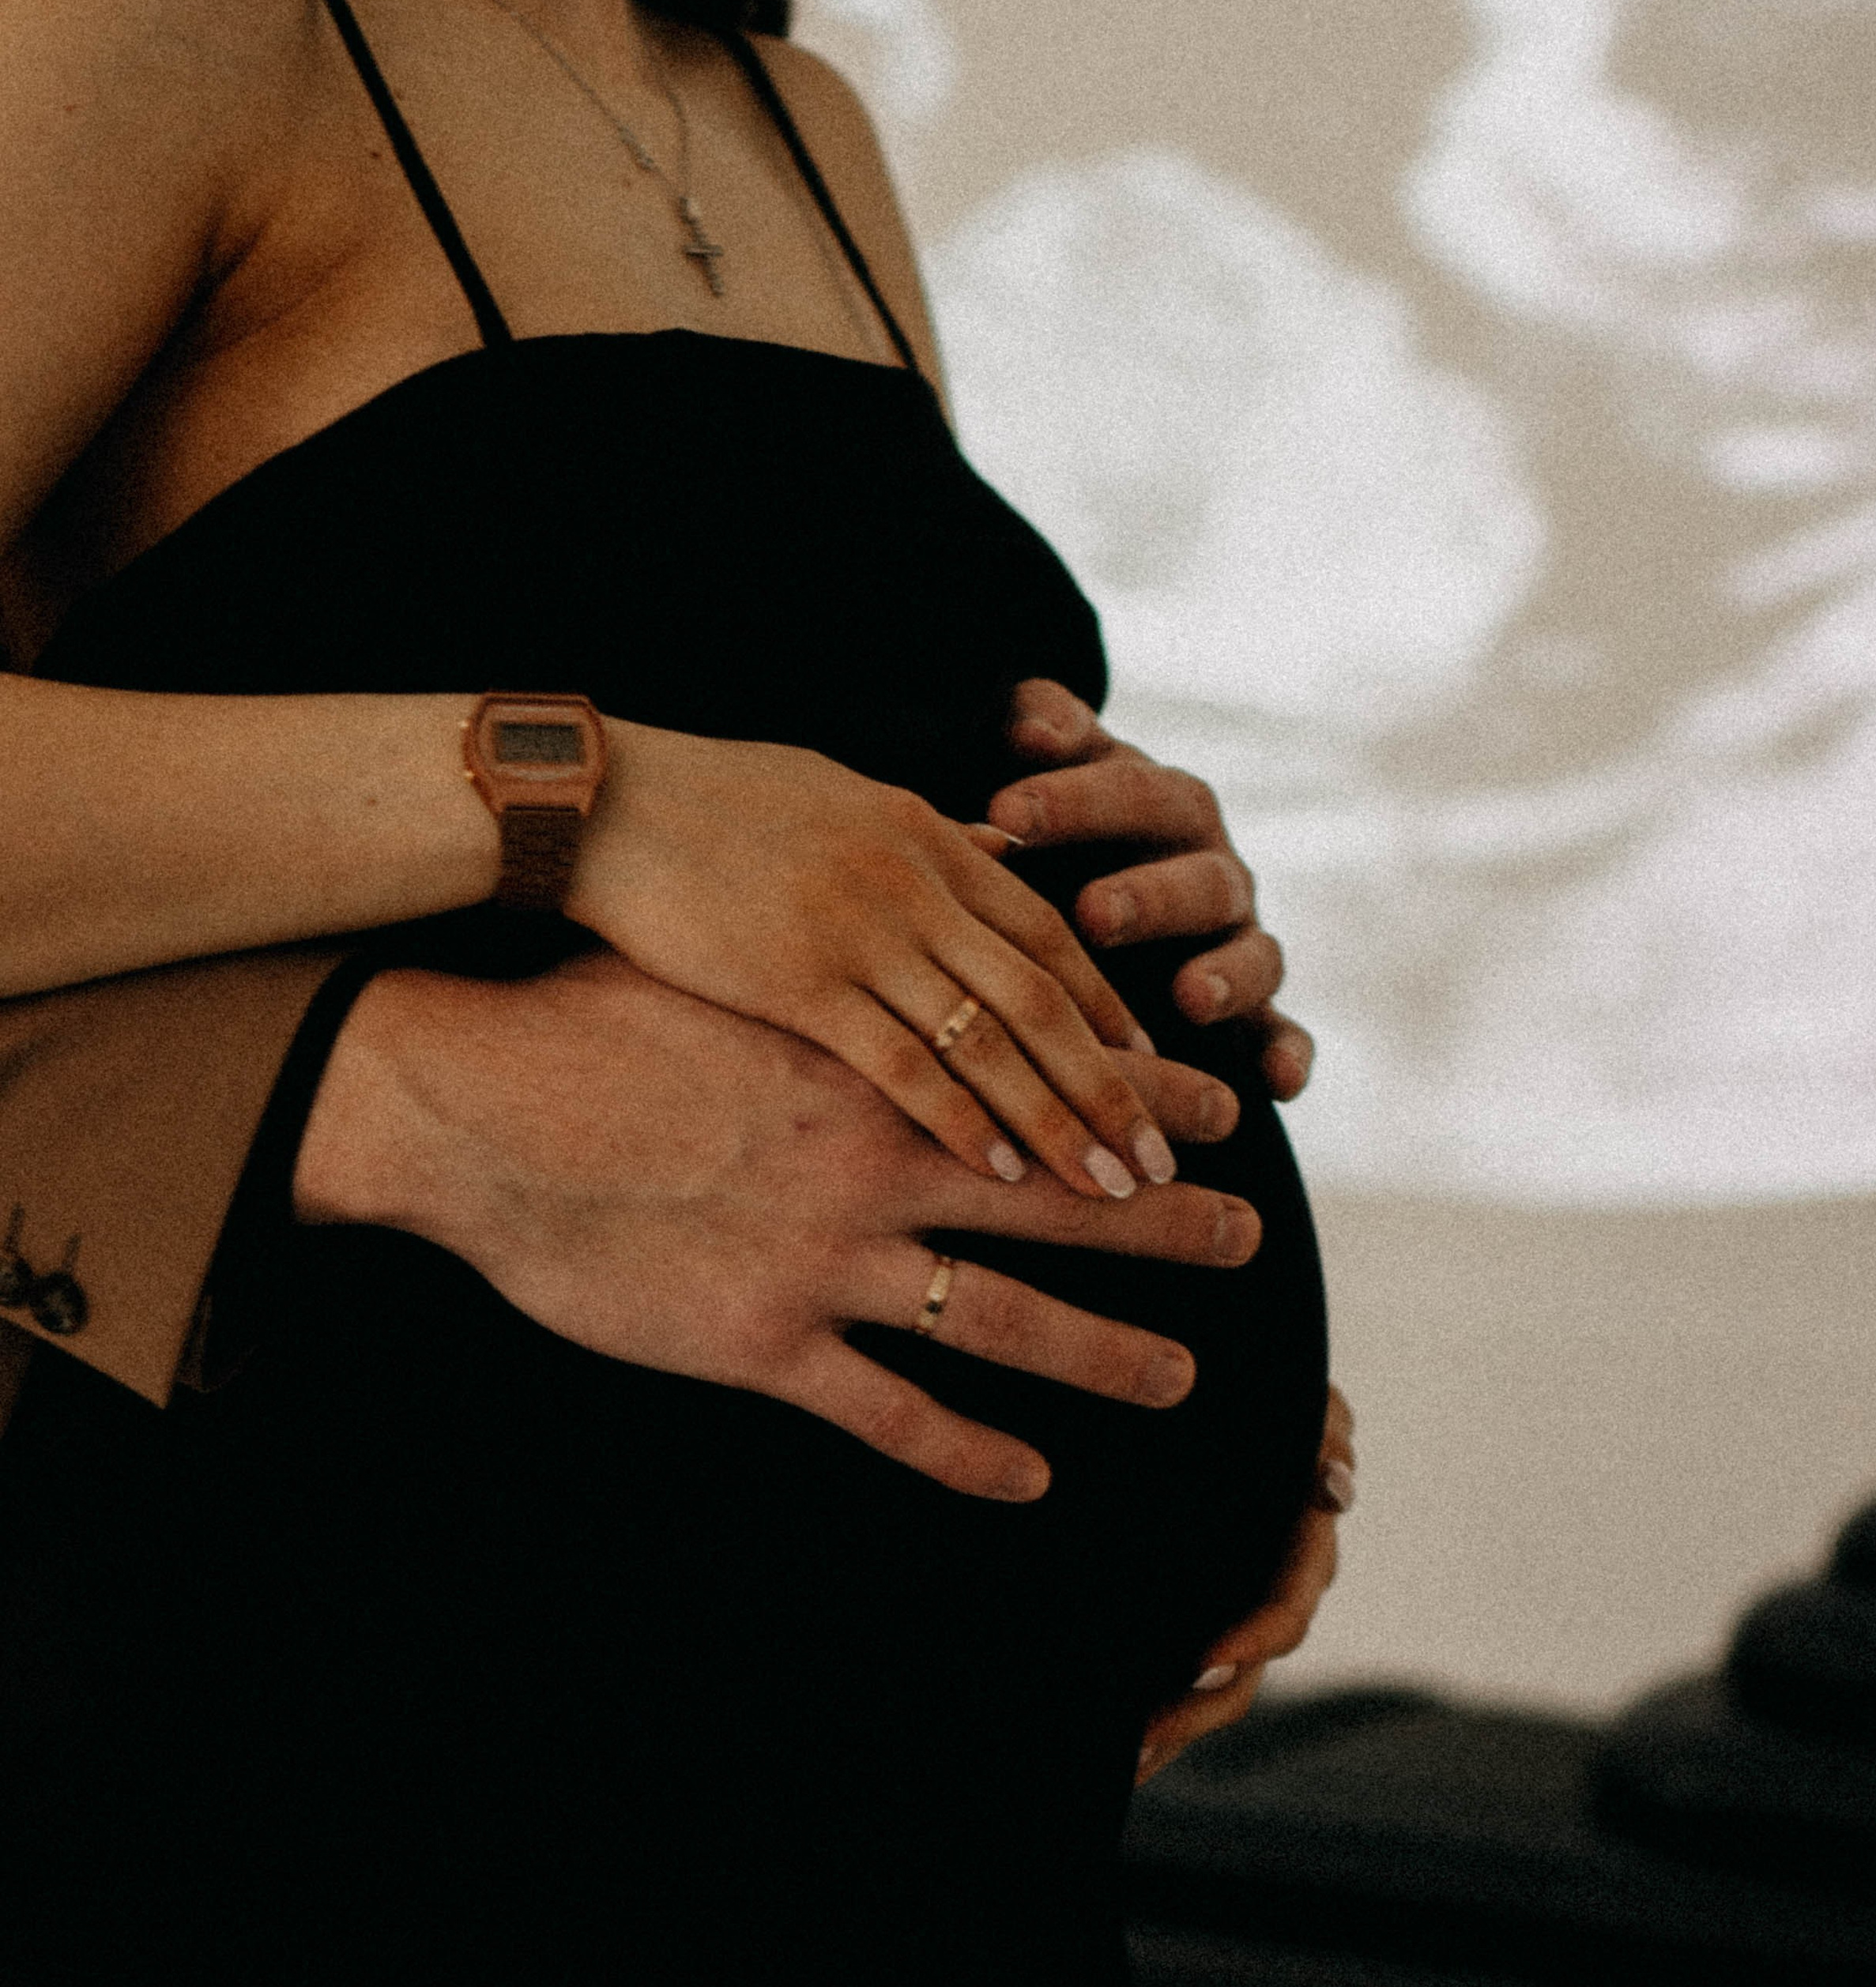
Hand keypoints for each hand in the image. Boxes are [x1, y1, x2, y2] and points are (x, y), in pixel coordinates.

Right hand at [295, 948, 1259, 1504]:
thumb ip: (836, 963)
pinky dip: (969, 1453)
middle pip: (1059, 1198)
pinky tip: (1031, 1480)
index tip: (1224, 1104)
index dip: (1142, 1095)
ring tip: (1182, 1372)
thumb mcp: (734, 968)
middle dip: (1163, 1218)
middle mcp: (875, 1168)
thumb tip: (910, 910)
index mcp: (876, 1068)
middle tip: (1247, 1234)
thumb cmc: (595, 1017)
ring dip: (1104, 1350)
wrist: (476, 1107)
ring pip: (1004, 1321)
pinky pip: (892, 1415)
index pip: (1046, 1080)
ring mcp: (825, 1265)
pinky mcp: (761, 1344)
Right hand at [569, 720, 1186, 1204]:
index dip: (1106, 1008)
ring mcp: (862, 934)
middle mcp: (912, 883)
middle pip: (1042, 998)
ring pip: (992, 1040)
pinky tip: (1007, 1171)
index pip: (1044, 933)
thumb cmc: (703, 804)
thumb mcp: (838, 795)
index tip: (1156, 1072)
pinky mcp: (800, 985)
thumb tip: (1003, 844)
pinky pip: (905, 1066)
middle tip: (1167, 1159)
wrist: (596, 802)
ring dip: (1061, 1120)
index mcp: (924, 837)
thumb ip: (928, 835)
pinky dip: (964, 1120)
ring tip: (1115, 1190)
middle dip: (1112, 1086)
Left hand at [983, 681, 1315, 1103]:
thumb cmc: (1055, 826)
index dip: (1071, 800)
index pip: (1127, 790)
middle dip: (1148, 895)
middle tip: (1090, 913)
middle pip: (1196, 875)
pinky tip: (1279, 1083)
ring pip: (1253, 953)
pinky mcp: (1255, 1011)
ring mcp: (1238, 941)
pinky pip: (1283, 1032)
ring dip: (1227, 975)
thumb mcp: (1044, 771)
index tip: (1003, 812)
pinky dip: (1289, 1054)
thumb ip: (1039, 730)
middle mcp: (1212, 869)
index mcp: (1163, 803)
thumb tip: (1030, 719)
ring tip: (1190, 998)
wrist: (1098, 884)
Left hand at [1133, 1387, 1355, 1783]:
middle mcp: (1275, 1590)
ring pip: (1217, 1691)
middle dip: (1197, 1708)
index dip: (1249, 1640)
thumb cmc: (1273, 1395)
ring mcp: (1237, 1608)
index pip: (1285, 1609)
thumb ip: (1324, 1433)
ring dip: (1175, 1729)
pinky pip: (1183, 1680)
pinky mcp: (1197, 1614)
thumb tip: (1333, 1487)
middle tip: (1142, 1735)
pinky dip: (1160, 1720)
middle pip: (1245, 1672)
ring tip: (1123, 1762)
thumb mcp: (1302, 1403)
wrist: (1230, 1396)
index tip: (1202, 1663)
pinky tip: (1118, 1755)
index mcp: (1301, 1546)